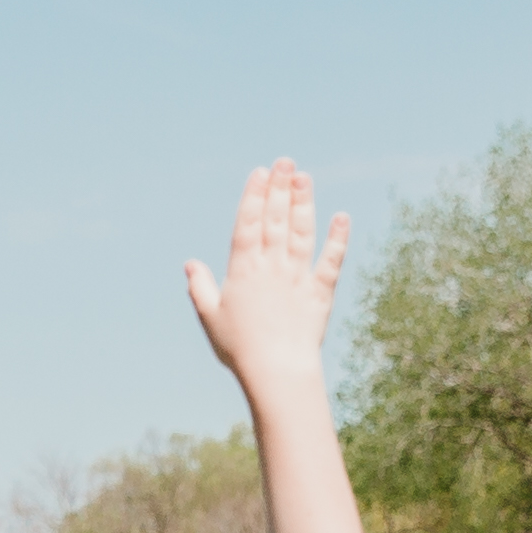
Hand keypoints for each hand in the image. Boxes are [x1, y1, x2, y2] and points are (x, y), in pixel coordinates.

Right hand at [184, 159, 349, 398]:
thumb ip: (200, 288)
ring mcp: (298, 277)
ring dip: (304, 202)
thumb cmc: (239, 349)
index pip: (249, 224)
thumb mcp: (210, 318)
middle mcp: (272, 267)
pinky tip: (342, 217)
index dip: (254, 196)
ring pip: (301, 232)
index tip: (259, 172)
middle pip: (276, 220)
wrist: (276, 371)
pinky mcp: (320, 293)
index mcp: (243, 270)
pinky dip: (338, 239)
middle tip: (284, 161)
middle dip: (280, 188)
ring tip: (304, 177)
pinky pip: (331, 262)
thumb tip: (189, 264)